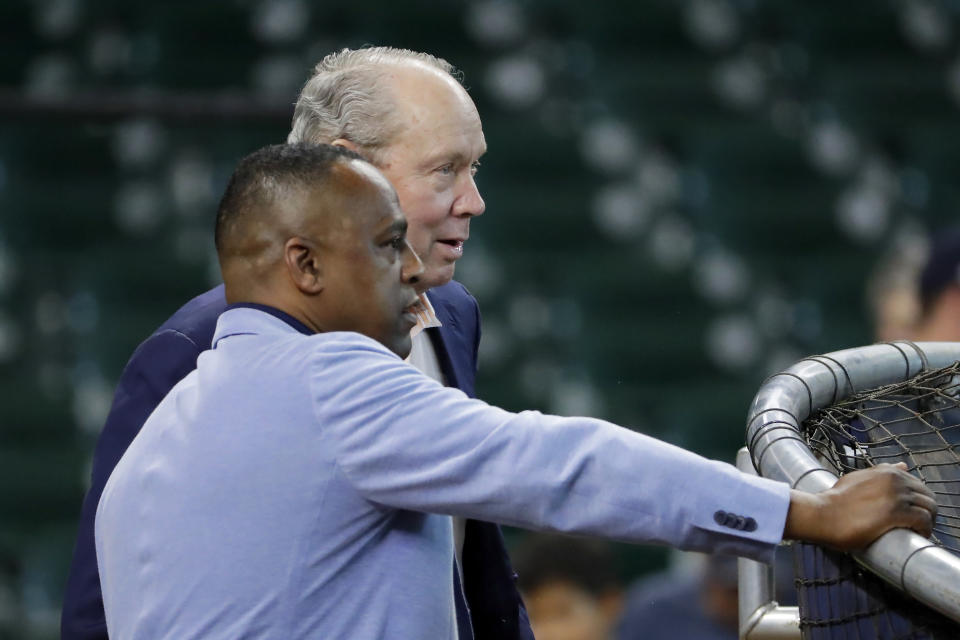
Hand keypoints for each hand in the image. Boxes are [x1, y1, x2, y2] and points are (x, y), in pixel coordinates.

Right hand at [783, 462, 936, 550]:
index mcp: (887, 471)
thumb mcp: (859, 478)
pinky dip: (925, 530)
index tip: (912, 512)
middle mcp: (894, 480)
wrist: (822, 514)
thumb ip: (881, 472)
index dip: (918, 501)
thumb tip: (902, 465)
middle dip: (927, 511)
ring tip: (918, 531)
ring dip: (928, 521)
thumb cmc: (837, 500)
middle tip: (917, 525)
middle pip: (927, 496)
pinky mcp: (895, 513)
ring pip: (929, 508)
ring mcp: (896, 496)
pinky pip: (923, 521)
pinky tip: (917, 535)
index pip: (918, 485)